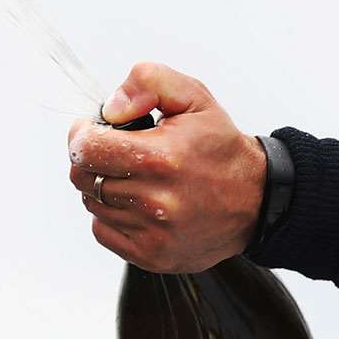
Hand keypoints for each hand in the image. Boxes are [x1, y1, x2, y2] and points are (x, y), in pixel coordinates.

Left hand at [67, 61, 263, 271]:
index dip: (82, 134)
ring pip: (92, 204)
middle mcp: (155, 201)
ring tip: (136, 177)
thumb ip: (148, 82)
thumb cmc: (220, 149)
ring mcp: (153, 233)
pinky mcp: (151, 255)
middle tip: (115, 151)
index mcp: (162, 158)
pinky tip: (139, 203)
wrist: (257, 200)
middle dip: (92, 159)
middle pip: (82, 177)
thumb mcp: (194, 98)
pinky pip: (103, 231)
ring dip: (104, 186)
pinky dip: (112, 214)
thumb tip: (110, 107)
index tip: (93, 130)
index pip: (86, 149)